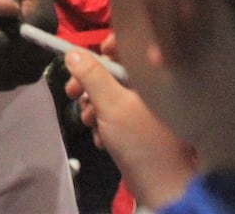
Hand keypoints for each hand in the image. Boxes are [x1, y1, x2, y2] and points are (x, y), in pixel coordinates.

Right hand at [65, 34, 194, 207]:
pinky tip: (101, 138)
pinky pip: (118, 114)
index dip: (107, 47)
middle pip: (115, 71)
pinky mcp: (141, 127)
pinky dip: (106, 122)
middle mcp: (152, 88)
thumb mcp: (111, 105)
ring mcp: (147, 109)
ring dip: (95, 106)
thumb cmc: (141, 141)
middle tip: (71, 92)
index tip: (86, 58)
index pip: (131, 47)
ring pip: (112, 95)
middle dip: (90, 83)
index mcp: (152, 76)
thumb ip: (91, 75)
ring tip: (88, 122)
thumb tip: (72, 52)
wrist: (163, 188)